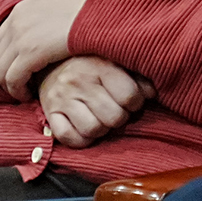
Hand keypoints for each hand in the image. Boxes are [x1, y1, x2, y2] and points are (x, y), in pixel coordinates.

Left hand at [0, 0, 95, 99]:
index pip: (2, 38)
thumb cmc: (95, 5)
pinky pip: (12, 79)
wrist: (107, 8)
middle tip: (23, 84)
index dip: (10, 55)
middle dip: (8, 72)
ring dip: (11, 84)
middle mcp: (16, 21)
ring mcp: (21, 36)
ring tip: (26, 92)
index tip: (23, 67)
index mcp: (23, 8)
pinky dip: (17, 90)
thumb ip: (52, 10)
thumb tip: (55, 17)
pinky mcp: (29, 53)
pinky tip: (29, 95)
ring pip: (0, 70)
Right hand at [37, 56, 154, 148]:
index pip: (129, 96)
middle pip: (113, 117)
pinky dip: (81, 140)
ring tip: (102, 120)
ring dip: (102, 130)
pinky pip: (68, 137)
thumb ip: (138, 76)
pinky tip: (86, 130)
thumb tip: (152, 94)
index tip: (133, 101)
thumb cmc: (92, 62)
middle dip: (120, 118)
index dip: (137, 103)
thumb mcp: (116, 61)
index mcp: (101, 65)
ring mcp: (62, 98)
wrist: (52, 60)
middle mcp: (79, 81)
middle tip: (118, 112)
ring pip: (92, 129)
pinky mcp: (49, 112)